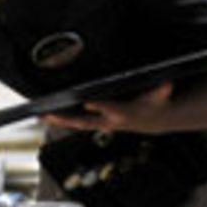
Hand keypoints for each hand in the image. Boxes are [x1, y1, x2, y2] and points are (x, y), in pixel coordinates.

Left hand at [43, 81, 174, 133]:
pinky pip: (75, 121)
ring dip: (58, 119)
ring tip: (41, 114)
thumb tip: (166, 83)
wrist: (152, 120)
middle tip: (51, 114)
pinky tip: (47, 113)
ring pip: (76, 123)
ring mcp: (100, 123)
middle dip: (67, 118)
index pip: (110, 110)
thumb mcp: (160, 95)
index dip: (100, 107)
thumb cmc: (154, 104)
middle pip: (84, 121)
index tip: (87, 102)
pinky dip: (61, 118)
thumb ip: (161, 90)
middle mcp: (108, 121)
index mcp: (123, 113)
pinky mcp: (95, 122)